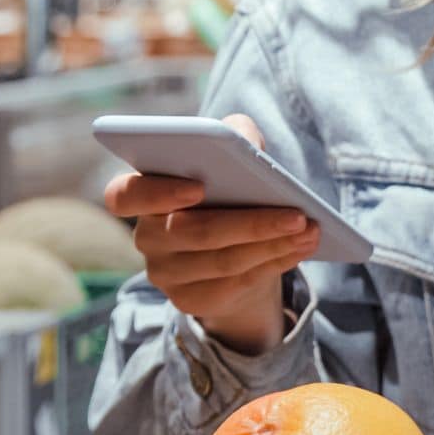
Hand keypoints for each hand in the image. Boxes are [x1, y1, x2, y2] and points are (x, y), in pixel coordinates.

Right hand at [103, 114, 319, 354]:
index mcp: (141, 194)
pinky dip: (273, 264)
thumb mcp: (228, 161)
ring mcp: (165, 273)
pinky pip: (235, 284)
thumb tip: (242, 135)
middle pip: (193, 232)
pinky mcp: (190, 300)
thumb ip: (232, 136)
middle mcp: (146, 236)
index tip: (198, 187)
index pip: (123, 195)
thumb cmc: (226, 194)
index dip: (157, 193)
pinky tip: (299, 249)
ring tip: (310, 230)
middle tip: (298, 215)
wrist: (233, 249)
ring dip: (272, 245)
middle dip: (251, 223)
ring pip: (222, 261)